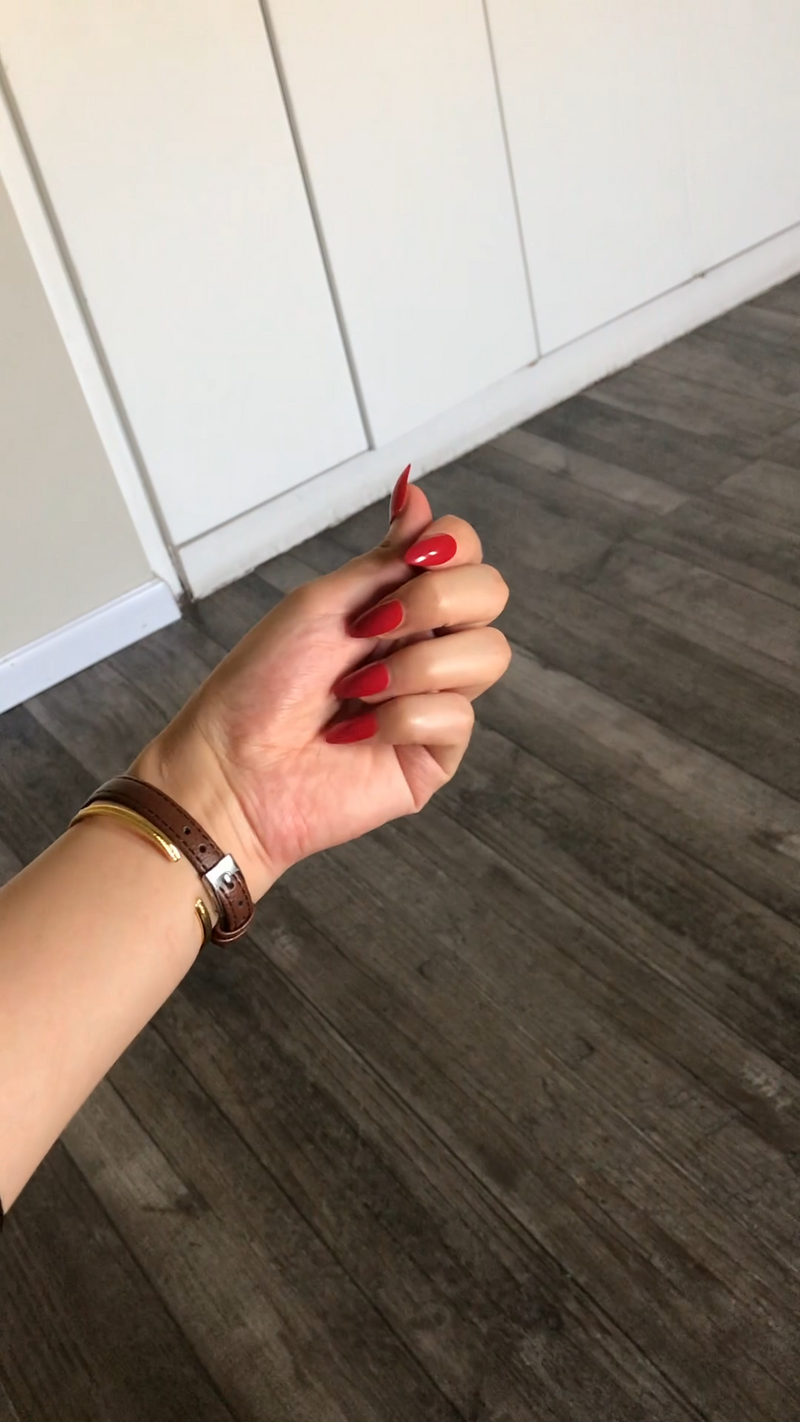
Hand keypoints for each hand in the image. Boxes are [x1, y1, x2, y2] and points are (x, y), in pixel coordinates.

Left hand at [132, 470, 510, 897]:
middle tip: (371, 629)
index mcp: (398, 602)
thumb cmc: (261, 685)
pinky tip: (355, 734)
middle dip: (435, 602)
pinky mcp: (434, 753)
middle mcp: (424, 644)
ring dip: (414, 665)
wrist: (233, 767)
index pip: (465, 553)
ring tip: (356, 690)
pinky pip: (457, 717)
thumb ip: (386, 555)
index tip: (410, 560)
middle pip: (490, 594)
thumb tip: (413, 486)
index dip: (451, 546)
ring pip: (488, 654)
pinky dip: (399, 718)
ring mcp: (434, 699)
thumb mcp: (324, 602)